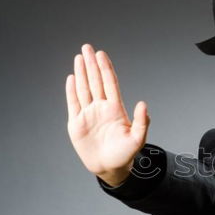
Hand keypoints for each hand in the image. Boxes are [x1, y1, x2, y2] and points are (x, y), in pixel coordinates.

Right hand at [65, 44, 149, 185]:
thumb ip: (141, 122)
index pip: (109, 83)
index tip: (101, 54)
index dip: (105, 68)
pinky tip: (71, 78)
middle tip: (88, 47)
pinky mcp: (77, 123)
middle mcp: (101, 108)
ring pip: (84, 89)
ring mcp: (88, 114)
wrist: (109, 167)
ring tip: (79, 57)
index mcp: (115, 109)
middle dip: (91, 64)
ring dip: (81, 73)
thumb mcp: (137, 139)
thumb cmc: (125, 154)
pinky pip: (73, 103)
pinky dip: (71, 90)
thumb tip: (143, 104)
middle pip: (95, 81)